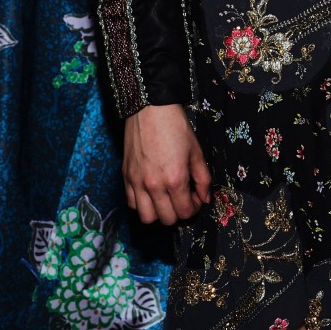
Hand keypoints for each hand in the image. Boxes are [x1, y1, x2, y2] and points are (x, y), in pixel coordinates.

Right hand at [122, 103, 209, 224]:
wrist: (151, 110)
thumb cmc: (176, 127)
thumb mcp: (197, 151)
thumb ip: (203, 178)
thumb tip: (205, 198)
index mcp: (175, 179)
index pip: (185, 212)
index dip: (194, 208)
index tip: (196, 197)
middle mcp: (154, 186)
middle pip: (167, 219)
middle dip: (179, 212)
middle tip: (183, 198)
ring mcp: (137, 183)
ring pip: (146, 218)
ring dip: (159, 213)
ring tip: (166, 198)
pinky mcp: (126, 178)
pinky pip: (132, 204)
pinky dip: (142, 204)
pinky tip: (151, 192)